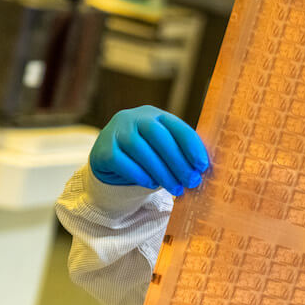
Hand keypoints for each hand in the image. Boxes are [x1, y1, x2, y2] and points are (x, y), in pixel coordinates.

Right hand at [89, 106, 208, 196]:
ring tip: (176, 189)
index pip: (176, 126)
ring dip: (162, 172)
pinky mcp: (102, 149)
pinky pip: (122, 162)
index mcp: (154, 115)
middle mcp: (133, 118)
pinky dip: (140, 175)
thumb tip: (201, 170)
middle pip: (158, 136)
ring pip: (141, 150)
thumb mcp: (163, 149)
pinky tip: (152, 184)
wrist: (111, 162)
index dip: (192, 146)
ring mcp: (115, 131)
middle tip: (191, 182)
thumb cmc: (147, 156)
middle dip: (178, 162)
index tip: (202, 166)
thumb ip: (180, 153)